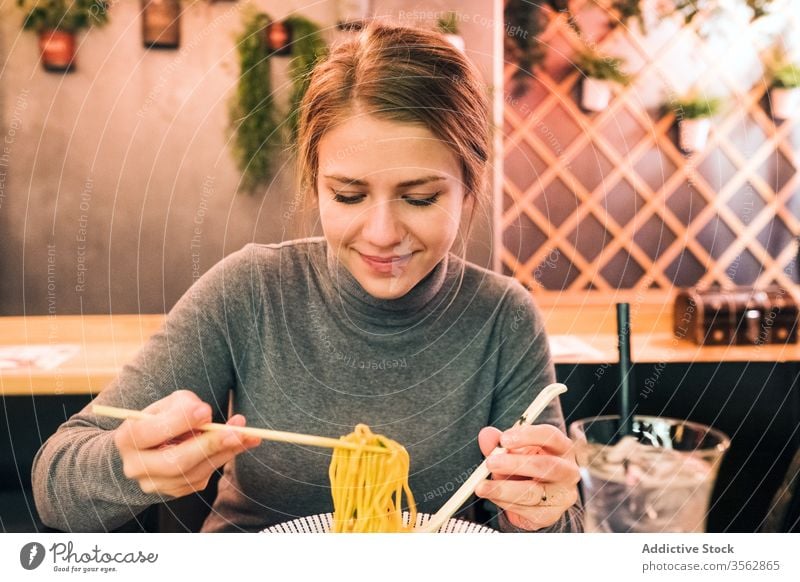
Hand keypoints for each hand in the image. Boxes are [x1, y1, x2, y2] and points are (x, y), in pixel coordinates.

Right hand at [113, 390, 261, 497]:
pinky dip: (225, 457)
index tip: (206, 410)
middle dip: (210, 445)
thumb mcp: (169, 404)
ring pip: (194, 472)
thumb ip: (185, 407)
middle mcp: (137, 467)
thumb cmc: (162, 418)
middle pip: (175, 462)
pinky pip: (204, 476)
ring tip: (248, 434)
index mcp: (127, 438)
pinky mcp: (176, 490)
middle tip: (238, 431)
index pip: (149, 432)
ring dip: (225, 452)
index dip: (178, 422)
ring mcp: (156, 484)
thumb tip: (206, 417)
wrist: (151, 446)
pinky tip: (241, 443)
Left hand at [475, 424, 579, 530]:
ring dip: (504, 489)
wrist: (537, 497)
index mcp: (561, 447)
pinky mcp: (552, 514)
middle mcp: (568, 470)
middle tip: (490, 463)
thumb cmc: (525, 466)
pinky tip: (492, 497)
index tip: (503, 439)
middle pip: (545, 465)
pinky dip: (505, 503)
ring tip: (482, 487)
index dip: (527, 436)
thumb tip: (486, 435)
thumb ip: (498, 443)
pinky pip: (527, 510)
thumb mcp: (512, 451)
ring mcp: (563, 494)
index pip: (550, 436)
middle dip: (515, 464)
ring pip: (534, 492)